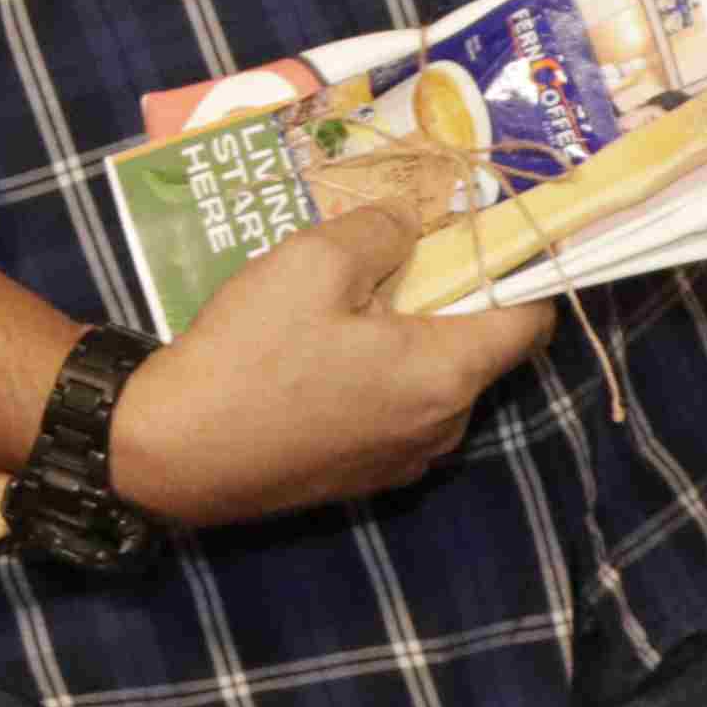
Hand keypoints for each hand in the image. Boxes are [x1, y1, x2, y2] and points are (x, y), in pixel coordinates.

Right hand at [103, 205, 556, 532]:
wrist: (174, 453)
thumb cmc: (251, 353)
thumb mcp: (311, 263)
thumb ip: (379, 232)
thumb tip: (408, 227)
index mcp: (446, 373)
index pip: (531, 320)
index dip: (520, 270)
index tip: (487, 233)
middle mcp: (443, 426)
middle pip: (478, 350)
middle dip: (450, 300)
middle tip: (395, 258)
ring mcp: (403, 461)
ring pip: (434, 383)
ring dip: (409, 341)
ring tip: (345, 306)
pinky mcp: (362, 479)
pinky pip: (395, 414)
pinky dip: (379, 379)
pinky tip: (318, 358)